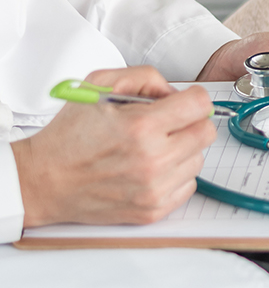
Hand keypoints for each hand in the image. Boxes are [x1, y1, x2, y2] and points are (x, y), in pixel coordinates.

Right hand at [11, 66, 215, 226]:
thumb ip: (144, 77)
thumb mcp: (98, 86)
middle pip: (206, 133)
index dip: (194, 98)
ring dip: (183, 150)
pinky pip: (188, 185)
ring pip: (199, 159)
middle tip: (169, 123)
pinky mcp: (153, 210)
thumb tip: (175, 91)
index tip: (185, 101)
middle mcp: (152, 160)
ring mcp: (154, 188)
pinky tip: (152, 168)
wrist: (43, 181)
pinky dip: (176, 175)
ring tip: (153, 148)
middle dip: (191, 122)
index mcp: (141, 127)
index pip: (200, 105)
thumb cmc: (68, 137)